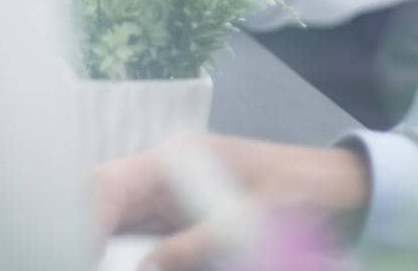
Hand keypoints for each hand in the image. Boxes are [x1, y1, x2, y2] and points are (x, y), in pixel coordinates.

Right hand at [92, 135, 369, 270]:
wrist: (338, 190)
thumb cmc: (298, 191)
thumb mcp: (248, 220)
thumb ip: (193, 245)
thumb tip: (142, 269)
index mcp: (176, 157)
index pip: (108, 184)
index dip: (84, 223)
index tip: (79, 258)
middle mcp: (163, 171)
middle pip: (103, 203)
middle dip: (87, 239)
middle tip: (80, 262)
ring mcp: (170, 196)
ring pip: (116, 225)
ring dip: (106, 251)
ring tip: (96, 262)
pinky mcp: (180, 220)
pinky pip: (141, 239)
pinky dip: (131, 258)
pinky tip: (130, 266)